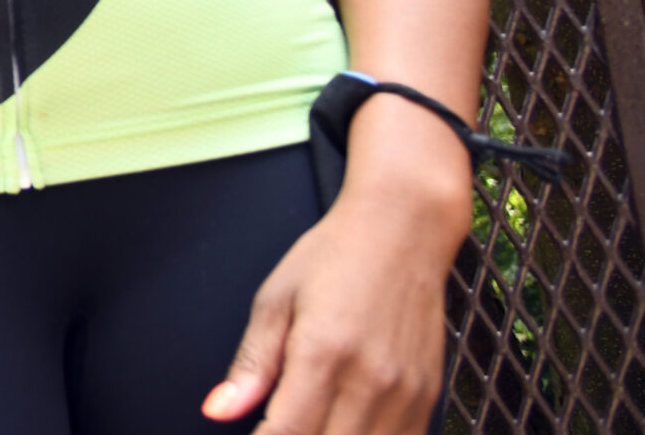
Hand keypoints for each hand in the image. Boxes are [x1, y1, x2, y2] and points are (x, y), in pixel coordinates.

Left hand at [204, 180, 462, 433]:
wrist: (403, 229)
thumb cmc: (334, 256)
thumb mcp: (275, 300)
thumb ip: (250, 364)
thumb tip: (216, 410)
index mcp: (323, 353)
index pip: (286, 433)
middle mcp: (370, 380)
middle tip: (275, 427)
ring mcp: (405, 393)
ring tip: (309, 423)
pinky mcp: (428, 397)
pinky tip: (342, 425)